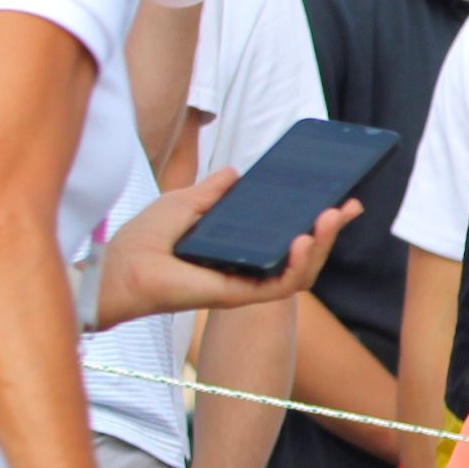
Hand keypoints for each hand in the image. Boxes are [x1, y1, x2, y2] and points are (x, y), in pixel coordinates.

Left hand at [92, 167, 356, 328]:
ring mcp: (246, 285)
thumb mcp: (185, 202)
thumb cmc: (144, 239)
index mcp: (239, 249)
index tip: (337, 199)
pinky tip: (304, 239)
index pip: (288, 237)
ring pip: (302, 272)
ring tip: (331, 218)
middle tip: (349, 206)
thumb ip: (213, 191)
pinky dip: (299, 263)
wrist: (119, 267)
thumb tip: (236, 171)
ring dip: (323, 245)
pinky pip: (283, 285)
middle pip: (304, 255)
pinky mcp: (239, 296)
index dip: (315, 221)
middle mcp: (248, 270)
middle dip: (331, 231)